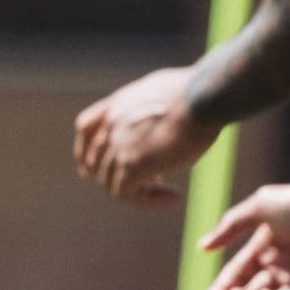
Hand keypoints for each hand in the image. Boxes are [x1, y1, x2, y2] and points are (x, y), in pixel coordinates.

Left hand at [73, 67, 218, 204]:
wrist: (205, 96)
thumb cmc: (200, 92)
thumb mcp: (166, 88)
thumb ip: (152, 105)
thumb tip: (163, 115)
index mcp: (119, 103)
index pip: (84, 128)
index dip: (85, 152)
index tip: (89, 170)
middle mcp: (111, 123)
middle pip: (96, 162)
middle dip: (119, 176)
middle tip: (155, 181)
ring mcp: (118, 144)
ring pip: (110, 182)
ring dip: (137, 191)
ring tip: (167, 192)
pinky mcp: (132, 164)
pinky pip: (128, 193)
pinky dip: (148, 200)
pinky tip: (173, 197)